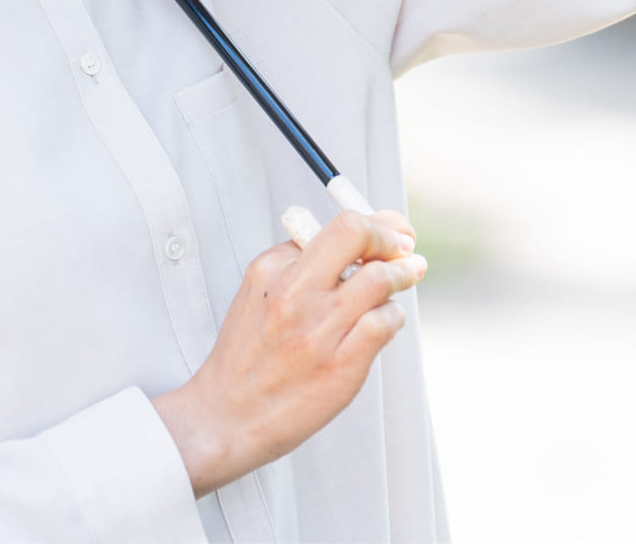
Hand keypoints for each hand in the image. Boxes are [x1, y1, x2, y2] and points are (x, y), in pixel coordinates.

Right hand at [150, 209, 425, 496]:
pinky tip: (385, 319)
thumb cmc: (248, 353)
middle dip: (393, 238)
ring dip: (400, 277)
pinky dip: (392, 316)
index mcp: (273, 269)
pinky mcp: (342, 366)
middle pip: (359, 236)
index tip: (392, 228)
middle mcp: (295, 294)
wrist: (229, 414)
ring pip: (381, 281)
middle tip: (406, 248)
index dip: (376, 222)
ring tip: (404, 279)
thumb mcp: (256, 292)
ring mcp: (320, 330)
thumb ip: (297, 261)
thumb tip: (354, 238)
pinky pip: (384, 324)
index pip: (338, 226)